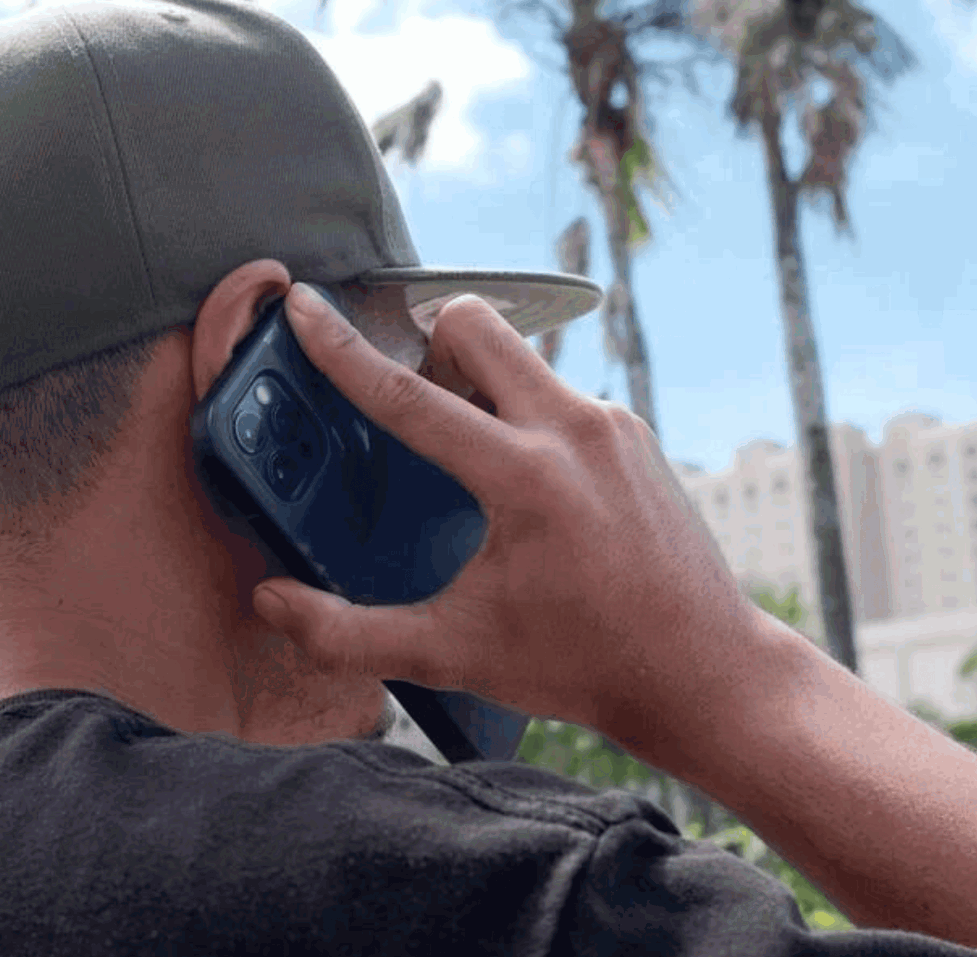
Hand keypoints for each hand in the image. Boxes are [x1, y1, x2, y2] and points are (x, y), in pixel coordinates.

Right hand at [252, 282, 767, 744]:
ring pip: (523, 353)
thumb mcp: (454, 653)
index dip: (343, 348)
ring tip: (468, 456)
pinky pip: (559, 393)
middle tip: (419, 403)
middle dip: (428, 340)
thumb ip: (349, 634)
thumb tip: (273, 604)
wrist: (704, 672)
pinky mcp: (635, 436)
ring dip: (480, 379)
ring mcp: (613, 426)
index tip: (307, 305)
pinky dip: (524, 413)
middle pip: (477, 324)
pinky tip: (524, 484)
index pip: (409, 394)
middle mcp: (574, 431)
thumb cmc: (583, 665)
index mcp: (524, 477)